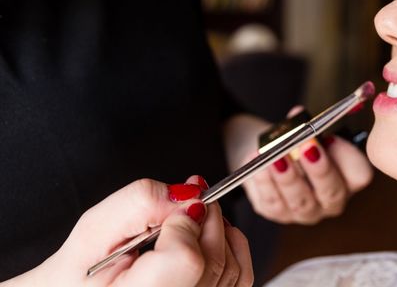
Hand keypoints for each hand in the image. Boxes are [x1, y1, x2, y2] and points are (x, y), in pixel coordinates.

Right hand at [5, 176, 252, 286]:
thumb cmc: (81, 272)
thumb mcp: (95, 229)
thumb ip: (141, 202)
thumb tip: (190, 193)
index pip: (186, 259)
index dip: (181, 225)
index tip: (169, 214)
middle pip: (214, 260)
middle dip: (205, 217)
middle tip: (184, 203)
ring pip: (232, 268)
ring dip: (218, 229)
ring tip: (189, 221)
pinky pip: (241, 278)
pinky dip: (232, 246)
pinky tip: (206, 238)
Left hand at [224, 110, 373, 224]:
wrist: (268, 151)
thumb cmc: (295, 140)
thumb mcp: (305, 132)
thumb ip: (306, 126)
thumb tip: (297, 116)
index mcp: (347, 178)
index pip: (359, 175)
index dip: (348, 157)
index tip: (330, 137)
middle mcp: (330, 200)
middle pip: (332, 192)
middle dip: (319, 170)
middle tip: (306, 147)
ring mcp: (305, 212)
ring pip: (300, 201)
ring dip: (287, 177)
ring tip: (275, 157)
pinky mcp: (277, 213)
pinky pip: (271, 202)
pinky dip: (263, 182)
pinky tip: (256, 164)